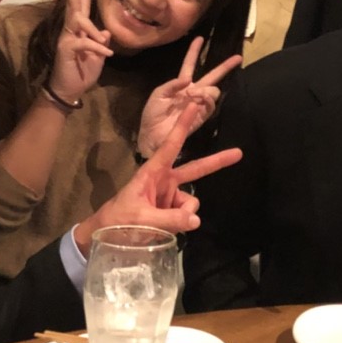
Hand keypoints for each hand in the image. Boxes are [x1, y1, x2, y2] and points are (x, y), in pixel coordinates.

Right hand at [48, 0, 112, 101]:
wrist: (69, 90)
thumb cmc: (82, 72)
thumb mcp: (98, 55)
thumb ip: (100, 42)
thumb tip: (107, 31)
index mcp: (79, 30)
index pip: (81, 7)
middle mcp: (70, 30)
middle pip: (73, 5)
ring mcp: (66, 39)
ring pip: (78, 20)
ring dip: (92, 27)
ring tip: (102, 39)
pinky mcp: (66, 49)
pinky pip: (83, 42)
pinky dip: (96, 46)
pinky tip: (107, 54)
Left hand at [75, 102, 241, 254]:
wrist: (102, 237)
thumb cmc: (117, 221)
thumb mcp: (141, 219)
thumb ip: (170, 219)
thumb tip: (196, 219)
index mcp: (152, 173)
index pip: (171, 146)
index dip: (183, 125)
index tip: (192, 105)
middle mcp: (164, 181)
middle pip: (195, 170)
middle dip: (216, 162)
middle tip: (239, 153)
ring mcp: (168, 196)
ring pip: (190, 203)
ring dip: (184, 214)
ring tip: (163, 226)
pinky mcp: (169, 211)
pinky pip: (186, 215)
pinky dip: (182, 222)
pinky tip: (167, 229)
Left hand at [136, 37, 241, 157]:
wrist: (152, 136)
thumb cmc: (152, 114)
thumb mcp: (157, 94)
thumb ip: (171, 84)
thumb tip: (187, 80)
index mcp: (180, 84)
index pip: (190, 64)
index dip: (194, 51)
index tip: (200, 38)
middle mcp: (192, 92)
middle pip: (212, 76)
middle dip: (225, 67)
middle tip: (238, 58)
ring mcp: (198, 104)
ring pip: (213, 91)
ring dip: (205, 90)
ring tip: (192, 95)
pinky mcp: (202, 116)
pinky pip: (211, 105)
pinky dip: (206, 99)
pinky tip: (197, 99)